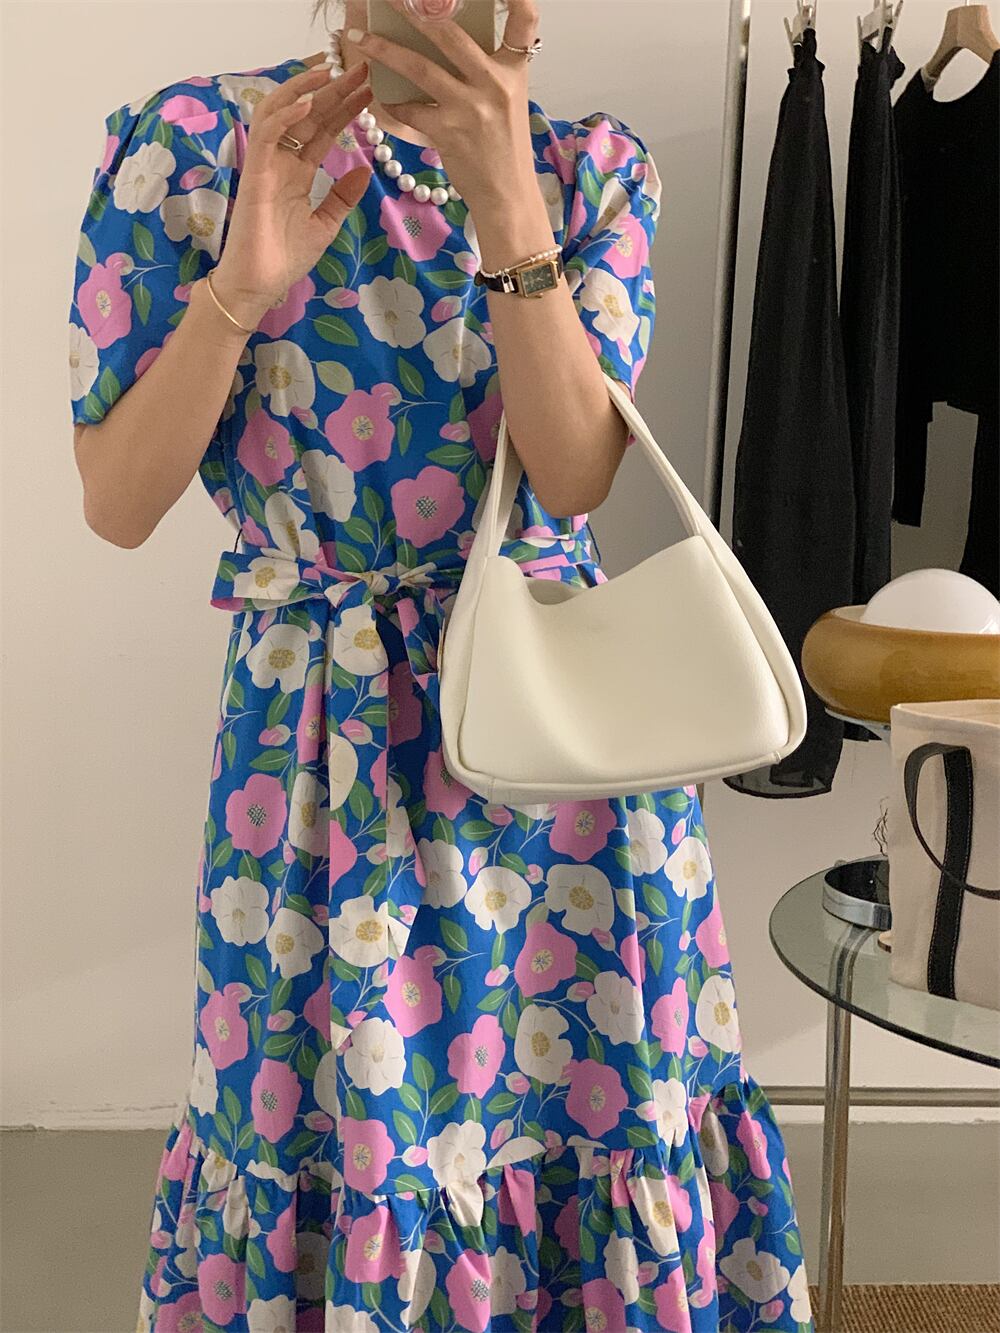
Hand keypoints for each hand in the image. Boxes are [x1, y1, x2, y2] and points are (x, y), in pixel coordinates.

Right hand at [209, 60, 374, 327]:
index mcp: (298, 172)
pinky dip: (286, 114)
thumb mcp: (325, 225)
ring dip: (306, 89)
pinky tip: (309, 101)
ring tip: (332, 71)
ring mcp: (266, 163)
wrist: (260, 284)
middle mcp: (282, 161)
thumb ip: (342, 197)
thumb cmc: (285, 257)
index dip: (345, 109)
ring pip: (282, 112)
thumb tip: (363, 170)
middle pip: (307, 115)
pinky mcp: (254, 171)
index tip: (370, 91)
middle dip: (333, 90)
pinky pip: (267, 133)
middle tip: (361, 69)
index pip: (323, 130)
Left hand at [350, 0, 539, 208]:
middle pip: (450, 32)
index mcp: (513, 70)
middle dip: (414, 9)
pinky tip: (378, 95)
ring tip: (359, 38)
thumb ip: (486, 68)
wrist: (507, 195)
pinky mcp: (447, 132)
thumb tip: (444, 36)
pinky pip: (409, 109)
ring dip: (384, 50)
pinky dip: (392, 102)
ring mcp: (470, 108)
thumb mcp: (509, 99)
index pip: (526, 20)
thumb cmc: (505, 146)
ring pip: (418, 67)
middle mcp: (494, 83)